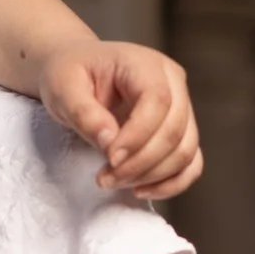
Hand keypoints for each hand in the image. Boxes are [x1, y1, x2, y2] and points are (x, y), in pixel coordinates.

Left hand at [38, 40, 201, 200]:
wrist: (74, 73)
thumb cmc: (69, 75)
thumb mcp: (63, 88)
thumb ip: (84, 113)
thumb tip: (110, 141)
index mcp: (145, 63)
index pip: (158, 100)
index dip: (138, 135)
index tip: (109, 158)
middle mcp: (172, 81)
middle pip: (175, 129)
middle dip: (141, 162)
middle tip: (105, 178)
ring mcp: (181, 106)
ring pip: (185, 150)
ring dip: (153, 175)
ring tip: (114, 181)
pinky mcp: (180, 131)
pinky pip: (191, 163)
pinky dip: (171, 183)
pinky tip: (141, 190)